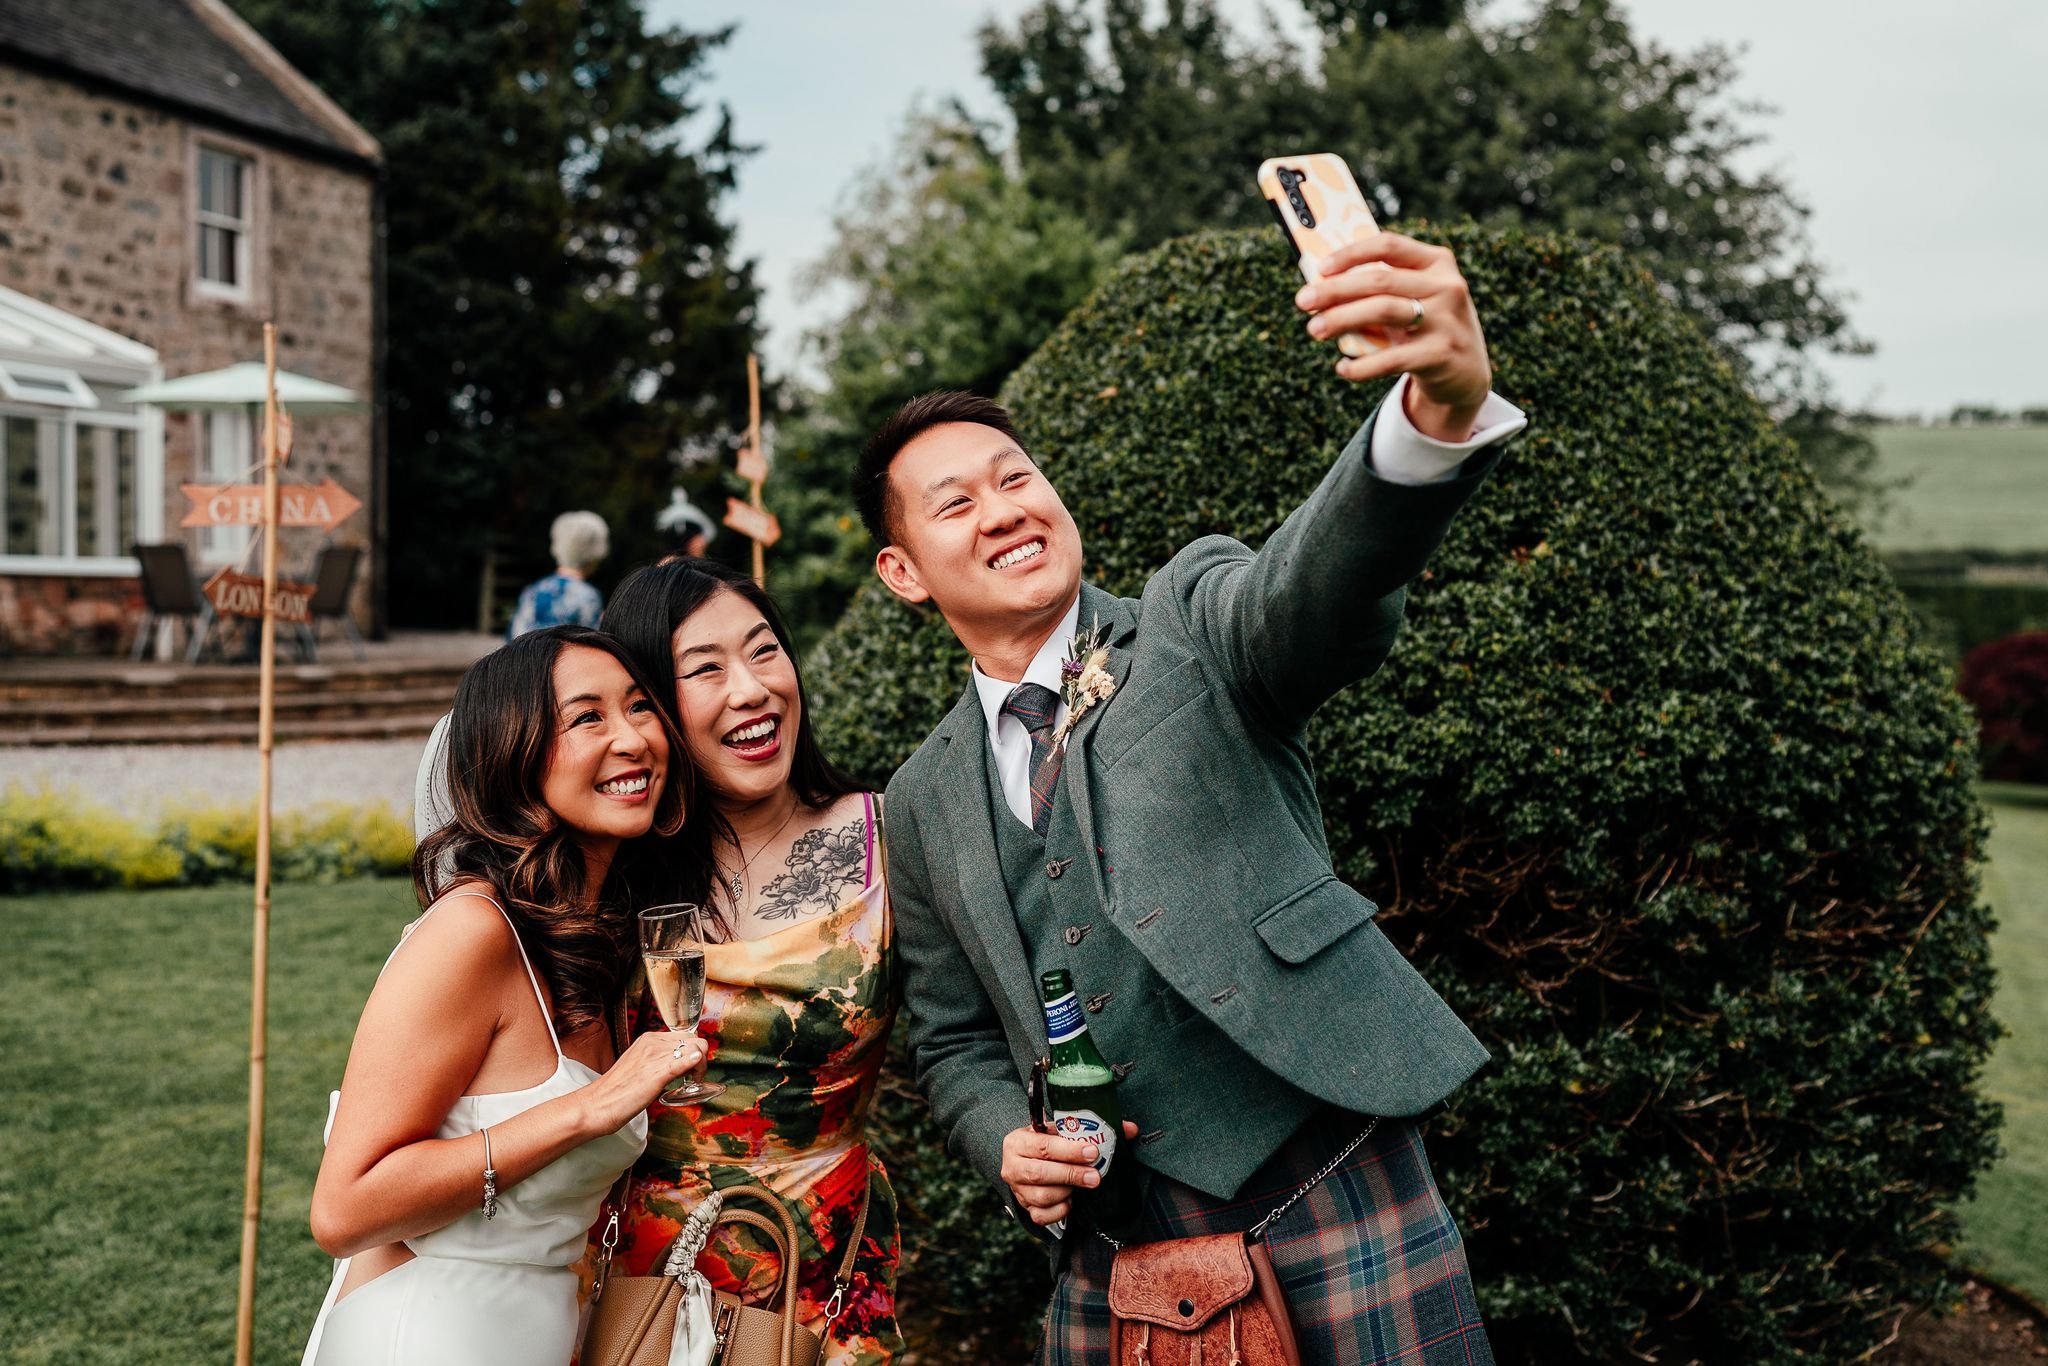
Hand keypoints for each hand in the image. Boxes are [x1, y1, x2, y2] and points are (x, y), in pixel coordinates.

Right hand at [580, 1030, 706, 1133]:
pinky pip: (684, 1061)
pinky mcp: (657, 1074)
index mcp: (648, 1039)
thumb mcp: (639, 1066)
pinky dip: (694, 1064)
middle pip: (695, 1040)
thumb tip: (678, 1062)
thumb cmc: (616, 1091)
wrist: (596, 1105)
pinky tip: (693, 1073)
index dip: (693, 1050)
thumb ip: (658, 1060)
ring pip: (696, 1049)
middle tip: (693, 1076)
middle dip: (701, 1057)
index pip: (686, 1035)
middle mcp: (653, 1043)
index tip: (690, 1066)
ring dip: (700, 1066)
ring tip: (691, 1081)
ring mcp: (655, 1057)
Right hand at [1000, 1120, 1139, 1226]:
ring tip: (1083, 1184)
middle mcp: (1011, 1166)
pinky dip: (1060, 1210)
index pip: (1043, 1146)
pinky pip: (1042, 1216)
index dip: (1069, 1150)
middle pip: (1040, 1174)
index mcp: (1017, 1141)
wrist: (1027, 1159)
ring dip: (1067, 1192)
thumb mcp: (1061, 1131)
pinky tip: (1070, 1201)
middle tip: (1095, 1176)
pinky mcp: (1025, 1208)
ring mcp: (1017, 1190)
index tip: (1092, 1152)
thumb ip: (1093, 1128)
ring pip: (1042, 1197)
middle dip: (1071, 1174)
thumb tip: (1131, 1129)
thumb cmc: (1048, 1143)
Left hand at [1294, 231, 1492, 441]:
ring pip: (1384, 311)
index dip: (1351, 254)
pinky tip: (1342, 368)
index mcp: (1436, 262)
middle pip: (1380, 280)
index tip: (1321, 268)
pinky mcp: (1441, 354)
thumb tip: (1320, 287)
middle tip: (1303, 302)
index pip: (1389, 245)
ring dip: (1342, 320)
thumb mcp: (1413, 300)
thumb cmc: (1424, 328)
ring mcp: (1447, 320)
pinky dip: (1361, 366)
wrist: (1466, 372)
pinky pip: (1391, 358)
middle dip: (1335, 290)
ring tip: (1314, 330)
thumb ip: (1380, 289)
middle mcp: (1446, 286)